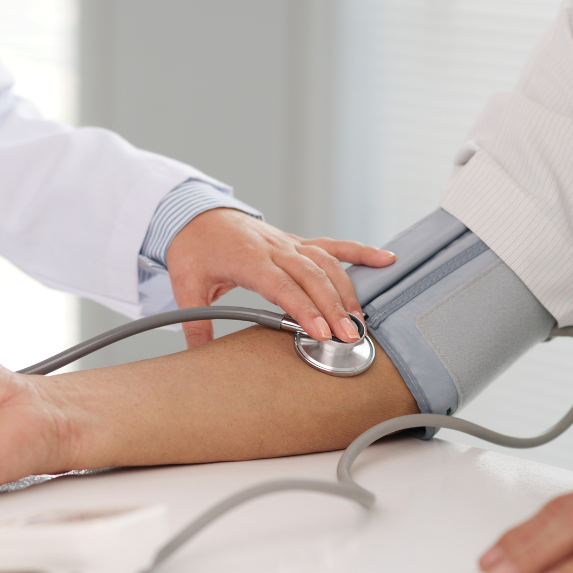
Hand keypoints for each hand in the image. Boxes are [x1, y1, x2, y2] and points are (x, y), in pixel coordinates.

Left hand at [164, 208, 395, 347]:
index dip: (303, 309)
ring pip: (327, 263)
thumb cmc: (193, 249)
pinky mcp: (298, 242)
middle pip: (312, 277)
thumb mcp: (186, 286)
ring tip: (361, 319)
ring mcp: (289, 243)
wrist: (195, 215)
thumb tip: (196, 357)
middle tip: (350, 336)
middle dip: (333, 307)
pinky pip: (334, 245)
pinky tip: (386, 260)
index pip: (281, 286)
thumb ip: (195, 323)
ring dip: (347, 290)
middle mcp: (274, 248)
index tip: (321, 332)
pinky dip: (361, 251)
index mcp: (247, 259)